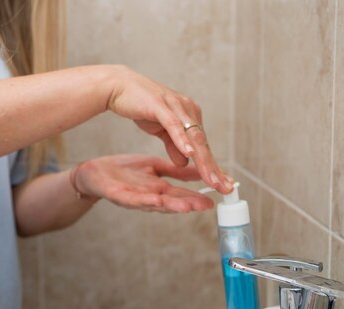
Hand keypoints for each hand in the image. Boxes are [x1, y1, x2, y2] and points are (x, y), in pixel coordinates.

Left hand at [73, 154, 214, 212]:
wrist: (94, 174)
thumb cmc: (124, 173)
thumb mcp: (155, 169)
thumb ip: (176, 171)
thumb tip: (199, 169)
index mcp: (160, 190)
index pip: (184, 193)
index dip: (201, 194)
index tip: (219, 193)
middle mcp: (150, 198)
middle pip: (173, 203)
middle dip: (191, 204)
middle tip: (209, 205)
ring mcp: (135, 199)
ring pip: (156, 205)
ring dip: (172, 207)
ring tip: (188, 208)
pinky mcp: (119, 196)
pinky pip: (133, 200)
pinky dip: (145, 201)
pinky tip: (156, 199)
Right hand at [106, 66, 232, 193]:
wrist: (118, 85)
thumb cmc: (140, 105)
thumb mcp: (160, 130)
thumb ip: (173, 145)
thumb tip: (185, 161)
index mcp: (189, 116)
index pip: (203, 147)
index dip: (213, 168)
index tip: (223, 186)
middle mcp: (188, 109)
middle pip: (203, 145)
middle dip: (214, 169)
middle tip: (225, 188)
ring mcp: (175, 106)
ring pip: (193, 137)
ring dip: (203, 160)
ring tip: (211, 178)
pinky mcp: (160, 105)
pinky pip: (174, 125)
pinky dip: (182, 140)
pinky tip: (189, 154)